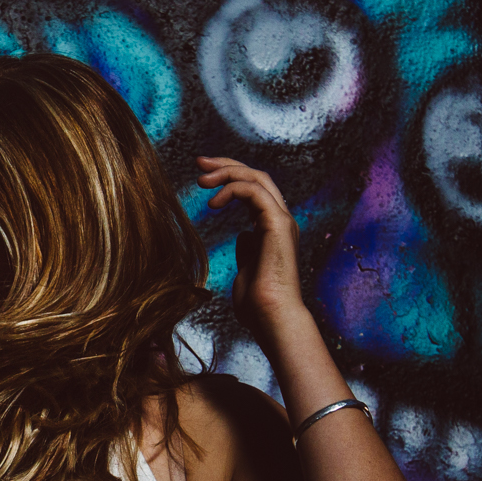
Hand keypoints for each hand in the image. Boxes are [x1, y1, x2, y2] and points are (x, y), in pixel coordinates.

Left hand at [195, 156, 312, 348]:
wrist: (271, 318)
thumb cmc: (257, 304)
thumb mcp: (247, 269)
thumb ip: (247, 250)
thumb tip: (243, 236)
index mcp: (272, 228)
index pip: (253, 189)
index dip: (229, 176)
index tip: (203, 175)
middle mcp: (280, 220)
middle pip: (256, 176)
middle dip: (226, 164)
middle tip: (199, 162)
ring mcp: (282, 220)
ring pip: (257, 177)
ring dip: (227, 172)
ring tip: (201, 180)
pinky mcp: (279, 224)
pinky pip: (255, 191)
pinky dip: (232, 189)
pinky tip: (213, 203)